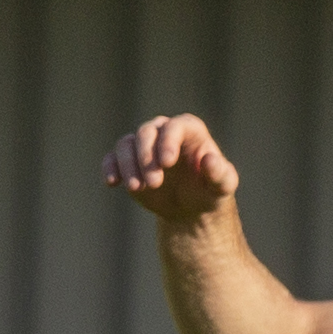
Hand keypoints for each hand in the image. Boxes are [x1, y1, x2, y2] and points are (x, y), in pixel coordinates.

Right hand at [104, 113, 238, 226]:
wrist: (189, 207)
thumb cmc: (209, 191)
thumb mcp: (222, 186)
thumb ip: (220, 173)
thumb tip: (210, 159)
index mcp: (189, 131)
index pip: (174, 126)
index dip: (168, 141)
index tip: (166, 164)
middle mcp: (163, 132)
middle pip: (146, 131)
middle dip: (146, 157)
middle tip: (154, 184)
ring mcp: (143, 146)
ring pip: (125, 144)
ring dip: (127, 165)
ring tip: (136, 188)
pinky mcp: (127, 161)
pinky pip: (111, 158)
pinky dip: (109, 168)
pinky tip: (112, 183)